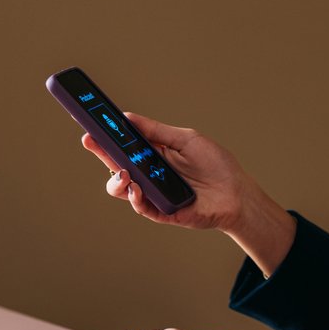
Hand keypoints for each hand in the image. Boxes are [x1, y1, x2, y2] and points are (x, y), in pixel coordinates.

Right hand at [82, 113, 296, 275]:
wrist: (237, 193)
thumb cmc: (215, 165)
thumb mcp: (186, 140)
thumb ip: (157, 131)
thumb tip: (128, 118)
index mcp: (154, 154)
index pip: (124, 144)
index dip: (106, 136)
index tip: (91, 124)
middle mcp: (150, 173)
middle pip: (117, 164)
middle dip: (101, 153)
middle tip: (91, 141)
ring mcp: (154, 193)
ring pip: (122, 189)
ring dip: (116, 179)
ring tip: (123, 172)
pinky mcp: (161, 211)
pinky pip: (141, 206)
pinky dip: (136, 197)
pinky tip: (137, 189)